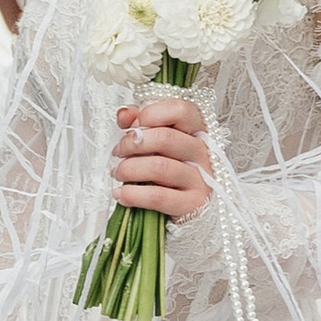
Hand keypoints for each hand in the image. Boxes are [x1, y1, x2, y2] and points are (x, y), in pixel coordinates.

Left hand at [112, 91, 211, 221]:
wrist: (186, 210)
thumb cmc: (168, 169)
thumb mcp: (155, 142)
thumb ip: (139, 123)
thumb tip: (125, 113)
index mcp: (196, 131)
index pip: (180, 110)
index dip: (151, 114)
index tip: (133, 127)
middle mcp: (203, 152)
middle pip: (165, 138)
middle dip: (132, 143)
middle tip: (118, 152)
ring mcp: (202, 179)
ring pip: (159, 167)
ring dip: (129, 169)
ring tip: (118, 173)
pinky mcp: (193, 204)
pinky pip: (158, 196)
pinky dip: (133, 195)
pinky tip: (121, 194)